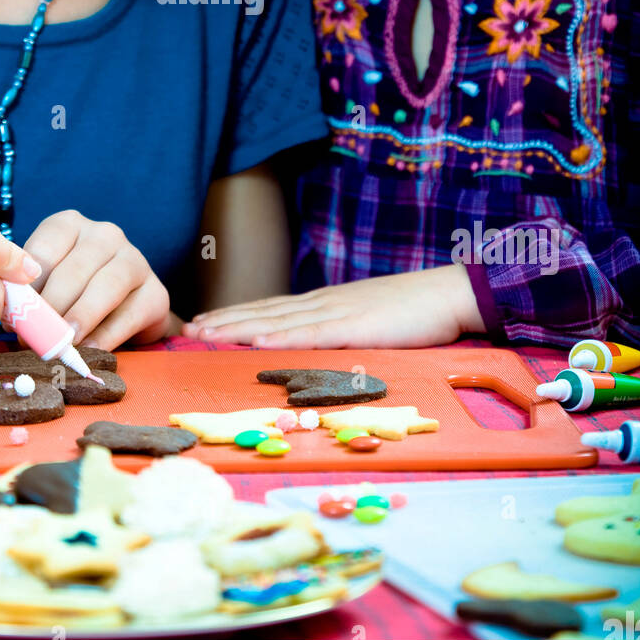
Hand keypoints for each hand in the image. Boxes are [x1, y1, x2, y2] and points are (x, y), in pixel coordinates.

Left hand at [22, 211, 169, 350]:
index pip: (43, 252)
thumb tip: (9, 317)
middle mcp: (105, 234)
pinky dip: (106, 336)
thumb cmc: (73, 294)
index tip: (13, 318)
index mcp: (70, 225)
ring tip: (64, 343)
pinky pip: (129, 315)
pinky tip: (89, 352)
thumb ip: (29, 294)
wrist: (126, 310)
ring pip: (106, 287)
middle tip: (34, 338)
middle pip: (74, 271)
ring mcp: (135, 259)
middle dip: (51, 309)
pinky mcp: (156, 292)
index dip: (27, 289)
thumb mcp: (47, 284)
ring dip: (81, 318)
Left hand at [182, 265, 484, 348]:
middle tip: (188, 328)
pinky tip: (256, 340)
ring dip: (238, 327)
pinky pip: (311, 333)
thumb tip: (314, 346)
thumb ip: (340, 330)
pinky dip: (280, 336)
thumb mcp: (367, 320)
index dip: (236, 315)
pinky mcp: (355, 326)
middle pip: (265, 311)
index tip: (205, 321)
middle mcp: (324, 303)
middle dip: (225, 320)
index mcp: (326, 303)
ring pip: (278, 320)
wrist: (450, 293)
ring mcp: (337, 312)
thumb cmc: (415, 312)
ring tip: (207, 333)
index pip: (271, 308)